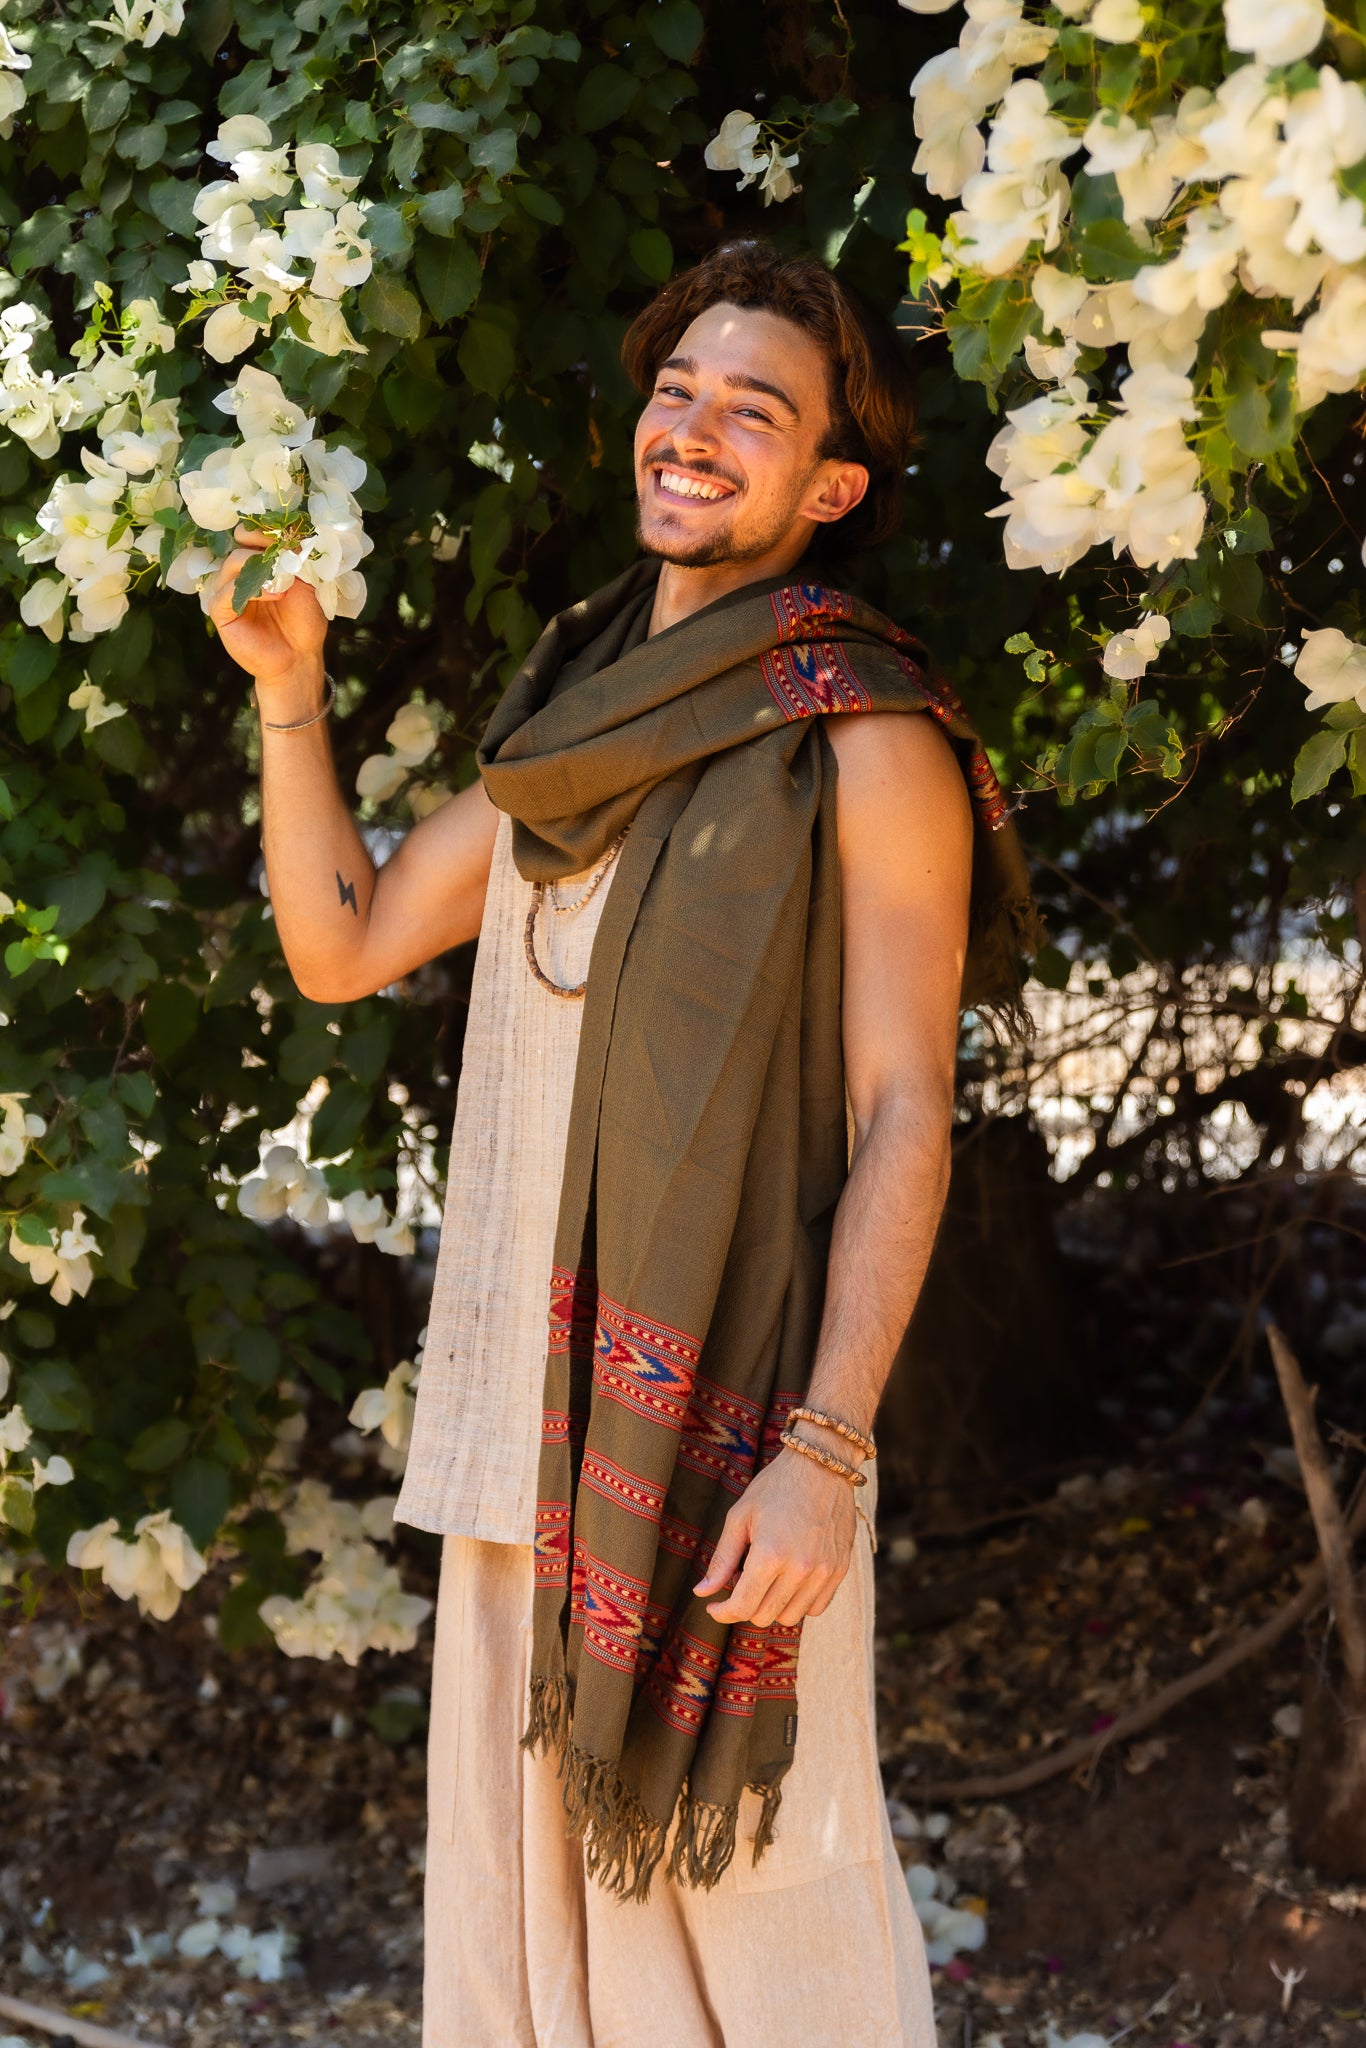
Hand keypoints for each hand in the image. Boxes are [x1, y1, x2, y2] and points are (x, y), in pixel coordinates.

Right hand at [206, 525, 327, 691]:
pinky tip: (274, 595)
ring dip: (259, 568)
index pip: (250, 537)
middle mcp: (239, 575)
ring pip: (231, 564)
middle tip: (283, 555)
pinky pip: (224, 592)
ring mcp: (226, 592)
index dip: (263, 531)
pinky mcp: (220, 612)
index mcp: (257, 565)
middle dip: (262, 547)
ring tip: (284, 584)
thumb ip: (296, 559)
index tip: (283, 533)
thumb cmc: (304, 621)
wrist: (299, 656)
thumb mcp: (307, 583)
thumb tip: (289, 534)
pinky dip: (250, 590)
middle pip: (239, 548)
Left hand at [693, 1447, 857, 1627]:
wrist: (822, 1465)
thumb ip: (722, 1559)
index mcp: (770, 1555)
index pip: (742, 1606)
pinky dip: (799, 1602)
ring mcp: (824, 1572)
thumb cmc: (776, 1486)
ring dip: (772, 1605)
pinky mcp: (840, 1570)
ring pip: (791, 1617)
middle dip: (745, 1605)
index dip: (723, 1612)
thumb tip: (702, 1592)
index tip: (714, 1606)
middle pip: (764, 1615)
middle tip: (742, 1578)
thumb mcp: (740, 1517)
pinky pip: (817, 1608)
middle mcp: (799, 1569)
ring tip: (768, 1576)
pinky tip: (790, 1579)